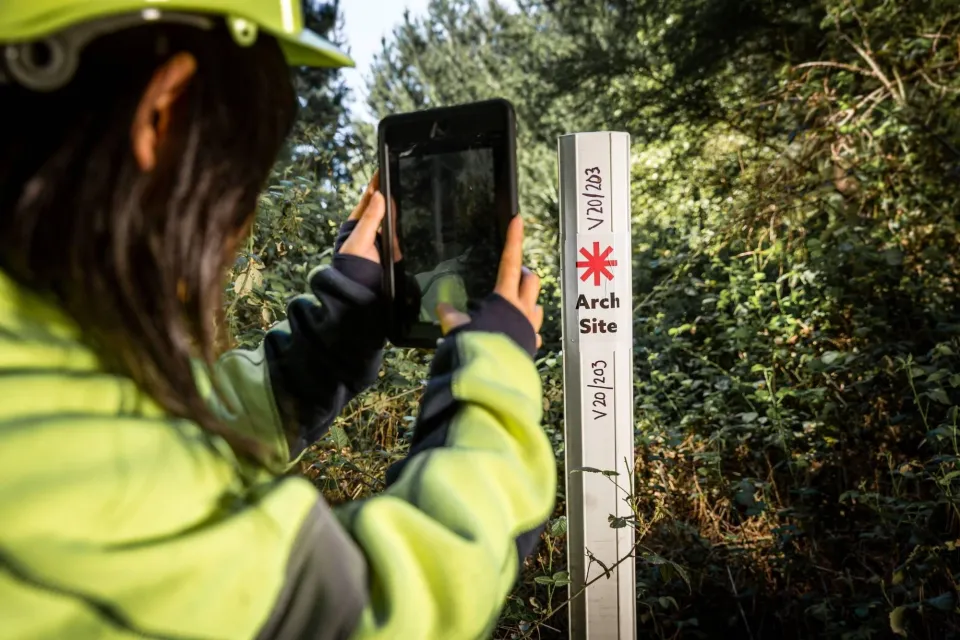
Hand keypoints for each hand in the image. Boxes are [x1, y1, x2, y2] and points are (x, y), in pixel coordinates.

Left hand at [338, 170, 402, 262]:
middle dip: (389, 196)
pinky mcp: (389, 251)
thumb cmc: (353, 265)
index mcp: (357, 223)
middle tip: (397, 176)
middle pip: (382, 208)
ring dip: (396, 214)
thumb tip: (380, 195)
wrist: (360, 292)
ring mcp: (379, 240)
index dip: (376, 184)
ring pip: (392, 222)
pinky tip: (405, 225)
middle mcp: (369, 229)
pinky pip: (397, 238)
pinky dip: (400, 234)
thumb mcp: (360, 240)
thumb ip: (370, 218)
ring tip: (402, 194)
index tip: (383, 169)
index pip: (368, 199)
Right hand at [437, 216, 543, 348]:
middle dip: (525, 275)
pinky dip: (527, 331)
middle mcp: (522, 309)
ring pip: (537, 306)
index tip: (518, 220)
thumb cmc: (478, 347)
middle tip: (516, 274)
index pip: (510, 261)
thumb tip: (441, 307)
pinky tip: (518, 335)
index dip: (513, 239)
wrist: (495, 377)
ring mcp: (530, 328)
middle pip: (531, 282)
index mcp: (504, 298)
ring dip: (529, 302)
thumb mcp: (457, 328)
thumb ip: (451, 316)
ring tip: (518, 305)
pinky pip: (534, 333)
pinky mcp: (531, 345)